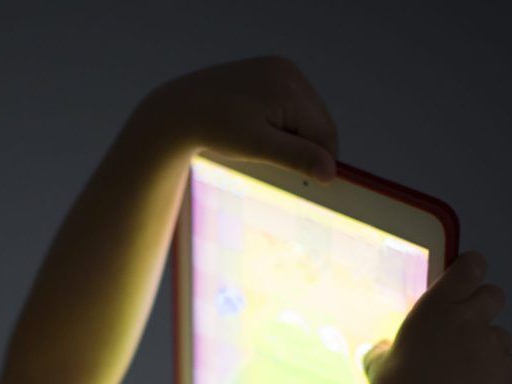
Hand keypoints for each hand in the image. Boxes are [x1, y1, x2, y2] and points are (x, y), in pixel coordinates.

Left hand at [133, 56, 340, 181]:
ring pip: (308, 116)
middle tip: (272, 161)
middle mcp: (289, 71)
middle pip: (319, 123)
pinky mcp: (271, 74)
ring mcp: (281, 69)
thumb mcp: (256, 146)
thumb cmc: (215, 129)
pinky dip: (283, 124)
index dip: (320, 162)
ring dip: (294, 137)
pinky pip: (293, 106)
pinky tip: (259, 129)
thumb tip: (332, 172)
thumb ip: (295, 157)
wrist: (180, 110)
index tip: (309, 185)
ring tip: (261, 143)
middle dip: (305, 148)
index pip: (324, 133)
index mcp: (289, 86)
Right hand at [360, 251, 511, 383]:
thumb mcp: (379, 366)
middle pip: (494, 294)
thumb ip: (383, 351)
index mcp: (437, 307)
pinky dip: (495, 372)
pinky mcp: (508, 369)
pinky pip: (507, 362)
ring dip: (488, 344)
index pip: (470, 266)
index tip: (464, 280)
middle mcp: (470, 318)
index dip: (470, 270)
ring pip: (501, 333)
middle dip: (484, 305)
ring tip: (466, 370)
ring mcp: (492, 343)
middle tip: (466, 326)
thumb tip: (380, 349)